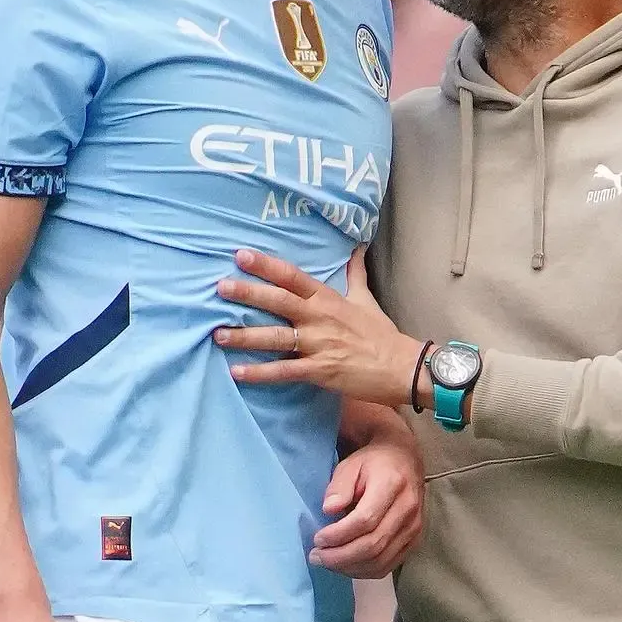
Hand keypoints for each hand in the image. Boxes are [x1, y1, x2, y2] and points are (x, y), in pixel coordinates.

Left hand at [215, 247, 425, 408]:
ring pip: (275, 337)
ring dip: (244, 336)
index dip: (266, 265)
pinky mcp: (319, 371)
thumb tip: (357, 248)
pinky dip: (260, 373)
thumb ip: (355, 273)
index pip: (292, 277)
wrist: (403, 367)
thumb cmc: (382, 333)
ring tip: (218, 334)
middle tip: (220, 287)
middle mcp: (319, 318)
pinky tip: (237, 373)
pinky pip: (284, 371)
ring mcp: (318, 345)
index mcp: (327, 299)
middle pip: (278, 301)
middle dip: (248, 294)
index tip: (241, 255)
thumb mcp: (365, 298)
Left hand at [313, 429, 424, 577]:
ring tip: (327, 562)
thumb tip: (329, 510)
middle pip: (373, 544)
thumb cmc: (373, 463)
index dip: (339, 534)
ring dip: (350, 567)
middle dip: (340, 556)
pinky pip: (388, 566)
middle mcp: (408, 508)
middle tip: (316, 556)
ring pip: (381, 560)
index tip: (318, 539)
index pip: (365, 519)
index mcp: (392, 484)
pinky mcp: (413, 541)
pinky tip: (345, 565)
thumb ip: (339, 486)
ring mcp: (414, 527)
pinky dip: (364, 571)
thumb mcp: (351, 464)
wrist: (405, 461)